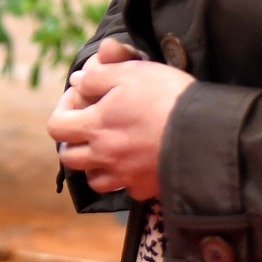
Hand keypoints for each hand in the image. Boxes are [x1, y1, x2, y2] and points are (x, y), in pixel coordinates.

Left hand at [46, 38, 194, 200]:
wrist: (206, 133)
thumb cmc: (166, 97)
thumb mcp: (131, 72)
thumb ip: (98, 76)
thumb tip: (77, 81)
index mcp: (95, 126)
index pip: (56, 127)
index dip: (63, 109)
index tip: (82, 97)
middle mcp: (104, 156)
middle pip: (69, 158)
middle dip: (74, 141)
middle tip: (92, 125)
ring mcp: (125, 176)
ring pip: (94, 179)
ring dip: (96, 164)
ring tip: (111, 148)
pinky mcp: (147, 189)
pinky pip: (127, 189)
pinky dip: (127, 178)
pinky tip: (138, 163)